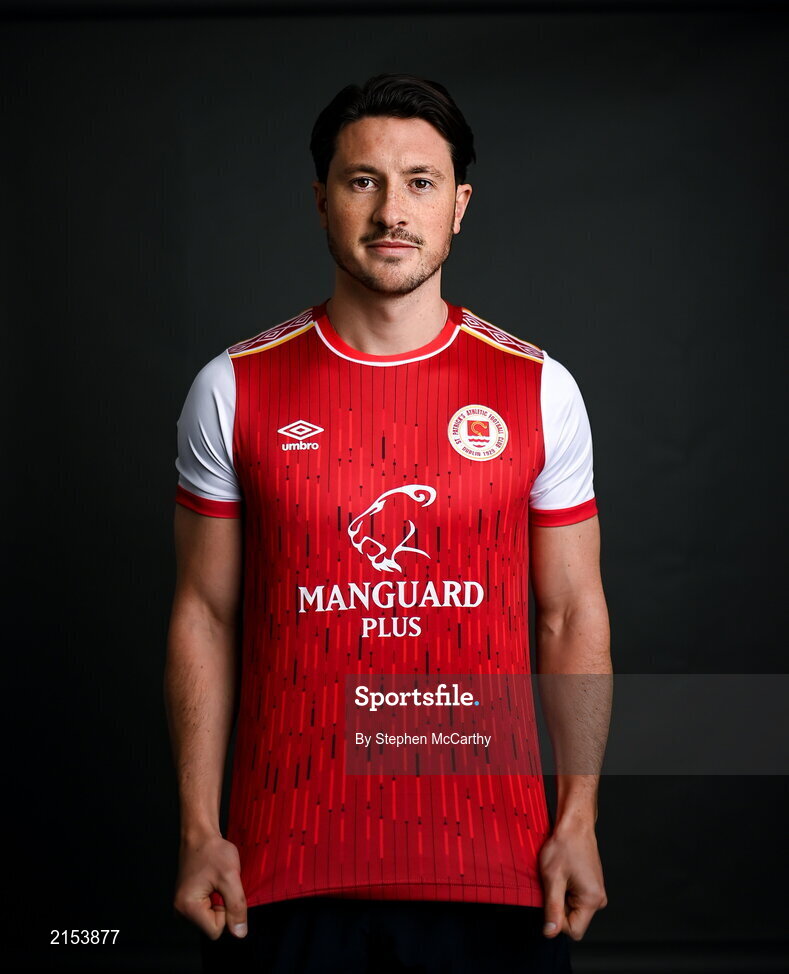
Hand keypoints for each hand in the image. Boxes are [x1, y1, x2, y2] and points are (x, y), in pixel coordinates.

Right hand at [173, 831, 247, 940]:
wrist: (200, 835)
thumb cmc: (213, 851)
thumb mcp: (231, 877)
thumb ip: (236, 906)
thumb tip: (240, 933)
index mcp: (188, 908)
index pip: (216, 930)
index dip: (227, 912)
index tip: (224, 890)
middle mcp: (180, 911)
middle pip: (212, 926)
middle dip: (223, 907)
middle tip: (220, 884)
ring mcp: (182, 907)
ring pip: (211, 919)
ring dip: (219, 903)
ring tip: (215, 882)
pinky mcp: (187, 902)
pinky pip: (207, 911)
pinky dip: (214, 900)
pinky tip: (211, 884)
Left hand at [538, 821, 607, 940]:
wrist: (574, 824)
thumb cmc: (564, 846)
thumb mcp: (553, 878)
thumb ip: (553, 908)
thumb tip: (550, 932)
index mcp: (592, 900)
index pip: (573, 930)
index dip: (557, 920)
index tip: (551, 898)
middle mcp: (598, 899)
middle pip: (573, 920)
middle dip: (558, 905)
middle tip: (554, 882)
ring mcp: (596, 892)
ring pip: (573, 908)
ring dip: (561, 895)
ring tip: (559, 875)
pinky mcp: (591, 886)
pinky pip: (575, 897)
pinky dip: (565, 888)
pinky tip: (563, 872)